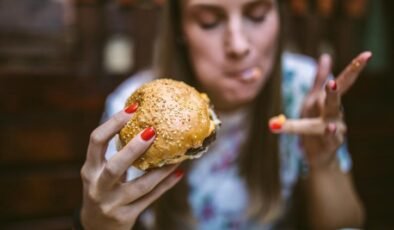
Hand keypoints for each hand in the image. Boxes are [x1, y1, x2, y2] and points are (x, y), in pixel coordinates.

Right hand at [80, 107, 182, 229]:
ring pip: (139, 186)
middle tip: (152, 131)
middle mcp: (97, 187)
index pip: (96, 141)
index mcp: (90, 169)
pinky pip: (150, 199)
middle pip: (114, 167)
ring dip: (160, 170)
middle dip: (133, 149)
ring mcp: (111, 204)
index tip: (132, 109)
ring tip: (177, 156)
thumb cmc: (103, 190)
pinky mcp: (126, 217)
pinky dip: (165, 185)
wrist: (96, 228)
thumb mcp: (100, 172)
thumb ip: (115, 154)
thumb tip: (143, 124)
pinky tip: (179, 173)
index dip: (113, 123)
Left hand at [269, 51, 371, 168]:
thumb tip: (325, 56)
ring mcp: (336, 130)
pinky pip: (329, 139)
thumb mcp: (313, 100)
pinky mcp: (330, 145)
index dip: (354, 69)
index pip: (342, 84)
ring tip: (329, 105)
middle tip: (333, 81)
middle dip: (335, 90)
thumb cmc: (316, 125)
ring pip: (332, 119)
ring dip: (330, 111)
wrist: (319, 155)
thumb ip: (318, 79)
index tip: (367, 55)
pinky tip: (329, 127)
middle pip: (335, 100)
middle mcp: (336, 114)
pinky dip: (329, 134)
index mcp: (329, 102)